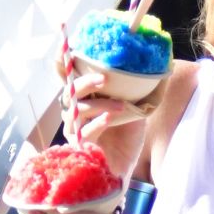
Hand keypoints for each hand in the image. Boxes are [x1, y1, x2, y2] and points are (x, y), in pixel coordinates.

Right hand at [59, 59, 160, 183]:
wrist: (125, 168)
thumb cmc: (126, 139)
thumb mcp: (133, 110)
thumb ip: (132, 92)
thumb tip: (150, 69)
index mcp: (84, 99)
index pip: (70, 77)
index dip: (63, 60)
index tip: (64, 44)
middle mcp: (75, 112)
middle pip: (70, 92)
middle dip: (85, 82)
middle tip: (104, 78)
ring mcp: (74, 130)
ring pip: (77, 111)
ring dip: (100, 105)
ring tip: (121, 106)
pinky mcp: (79, 147)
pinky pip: (84, 132)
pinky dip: (97, 123)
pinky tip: (109, 118)